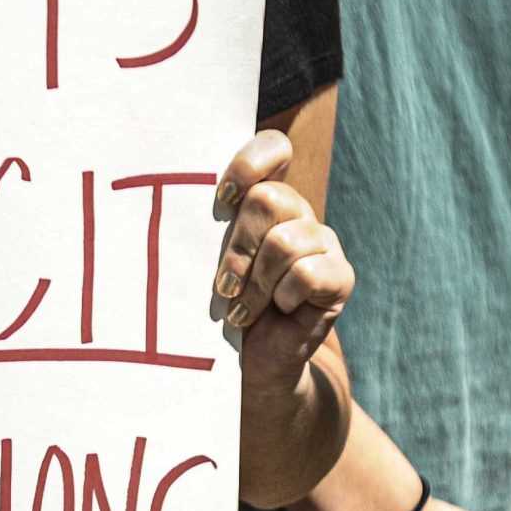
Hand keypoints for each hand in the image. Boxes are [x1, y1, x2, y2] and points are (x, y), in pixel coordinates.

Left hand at [209, 128, 352, 391]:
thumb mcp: (206, 261)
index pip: (272, 149)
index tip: (220, 201)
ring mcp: (324, 242)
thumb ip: (200, 227)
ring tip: (244, 308)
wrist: (253, 361)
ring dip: (256, 285)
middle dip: (238, 247)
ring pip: (285, 242)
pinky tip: (277, 312)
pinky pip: (308, 274)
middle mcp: (298, 212)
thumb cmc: (222, 306)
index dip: (249, 165)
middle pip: (268, 199)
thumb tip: (170, 201)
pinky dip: (282, 298)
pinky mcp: (341, 276)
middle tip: (224, 284)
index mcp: (264, 198)